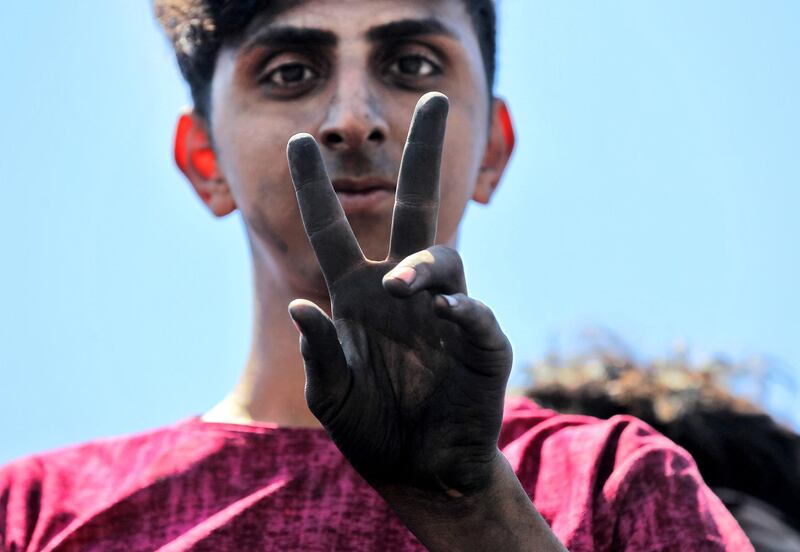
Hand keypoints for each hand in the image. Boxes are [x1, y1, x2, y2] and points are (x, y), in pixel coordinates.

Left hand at [286, 93, 512, 496]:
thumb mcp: (329, 395)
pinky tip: (449, 312)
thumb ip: (317, 353)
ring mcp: (446, 314)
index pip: (334, 231)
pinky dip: (465, 312)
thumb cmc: (370, 428)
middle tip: (434, 101)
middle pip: (416, 211)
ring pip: (444, 260)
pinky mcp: (482, 348)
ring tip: (402, 285)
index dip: (315, 190)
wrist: (418, 473)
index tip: (300, 142)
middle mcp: (404, 293)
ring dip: (424, 265)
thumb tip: (302, 304)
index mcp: (358, 296)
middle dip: (423, 156)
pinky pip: (477, 319)